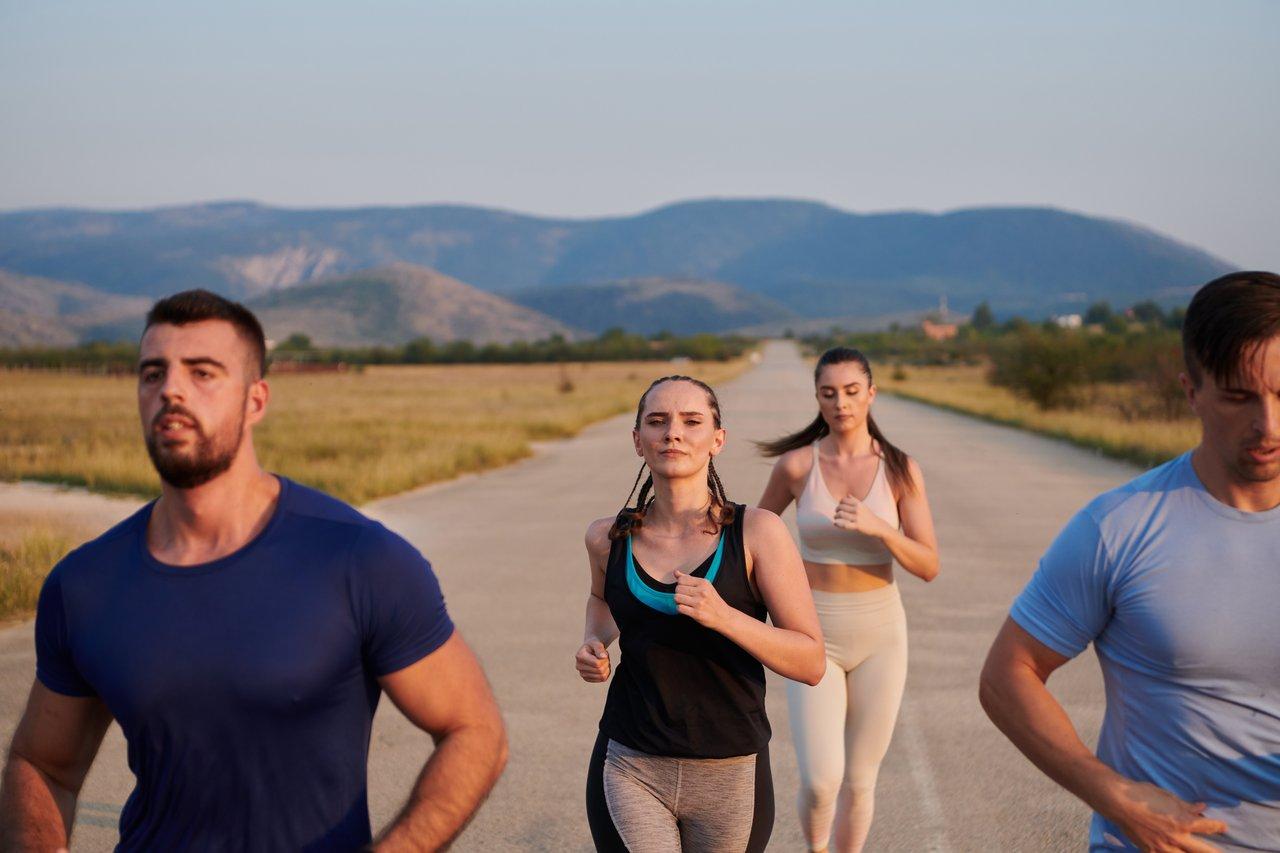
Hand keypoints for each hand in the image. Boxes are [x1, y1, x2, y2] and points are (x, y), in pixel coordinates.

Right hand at [575, 640, 609, 682]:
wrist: (590, 650)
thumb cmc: (593, 646)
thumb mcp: (597, 644)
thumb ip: (600, 649)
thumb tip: (604, 657)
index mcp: (579, 656)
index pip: (597, 663)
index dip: (605, 659)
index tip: (604, 654)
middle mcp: (578, 666)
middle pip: (600, 670)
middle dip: (606, 663)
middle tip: (605, 657)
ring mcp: (582, 674)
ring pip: (602, 676)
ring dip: (606, 668)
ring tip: (603, 661)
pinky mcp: (587, 679)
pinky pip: (602, 679)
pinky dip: (606, 673)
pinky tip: (602, 667)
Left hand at [674, 571, 732, 631]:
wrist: (723, 616)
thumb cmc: (712, 600)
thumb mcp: (704, 586)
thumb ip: (689, 579)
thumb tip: (676, 572)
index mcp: (703, 583)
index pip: (681, 580)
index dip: (681, 585)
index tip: (686, 590)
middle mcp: (702, 591)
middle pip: (678, 589)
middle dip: (679, 594)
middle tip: (686, 598)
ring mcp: (699, 603)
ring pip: (677, 598)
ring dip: (679, 602)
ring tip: (686, 603)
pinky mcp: (697, 613)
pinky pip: (680, 608)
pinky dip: (681, 609)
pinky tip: (687, 609)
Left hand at [833, 495, 891, 538]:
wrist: (878, 526)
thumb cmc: (869, 516)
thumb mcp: (863, 506)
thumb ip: (855, 500)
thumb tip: (848, 494)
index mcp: (858, 504)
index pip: (844, 500)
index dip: (840, 503)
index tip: (840, 506)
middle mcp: (857, 509)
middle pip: (841, 507)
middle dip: (837, 509)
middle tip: (837, 512)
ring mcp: (857, 518)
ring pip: (841, 514)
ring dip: (836, 516)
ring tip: (836, 517)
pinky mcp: (857, 526)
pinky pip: (845, 524)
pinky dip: (838, 524)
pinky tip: (835, 524)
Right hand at [1102, 778, 1226, 851]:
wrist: (1117, 802)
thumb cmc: (1142, 795)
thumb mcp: (1167, 796)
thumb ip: (1186, 806)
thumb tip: (1202, 809)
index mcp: (1183, 822)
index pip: (1208, 827)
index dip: (1218, 827)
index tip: (1224, 827)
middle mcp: (1176, 838)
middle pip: (1204, 851)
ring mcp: (1163, 848)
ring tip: (1200, 852)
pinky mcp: (1150, 851)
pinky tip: (1173, 851)